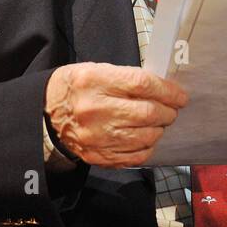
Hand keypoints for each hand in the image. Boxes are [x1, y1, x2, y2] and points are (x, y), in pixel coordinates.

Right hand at [45, 63, 186, 168]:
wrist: (47, 114)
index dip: (168, 91)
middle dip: (167, 112)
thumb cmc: (78, 87)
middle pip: (147, 113)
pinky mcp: (98, 156)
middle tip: (172, 109)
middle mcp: (95, 110)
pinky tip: (146, 137)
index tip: (180, 95)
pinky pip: (135, 156)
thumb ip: (128, 78)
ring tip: (159, 122)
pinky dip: (148, 146)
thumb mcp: (97, 70)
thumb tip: (163, 89)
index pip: (142, 84)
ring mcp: (96, 136)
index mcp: (94, 81)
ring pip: (145, 136)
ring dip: (159, 129)